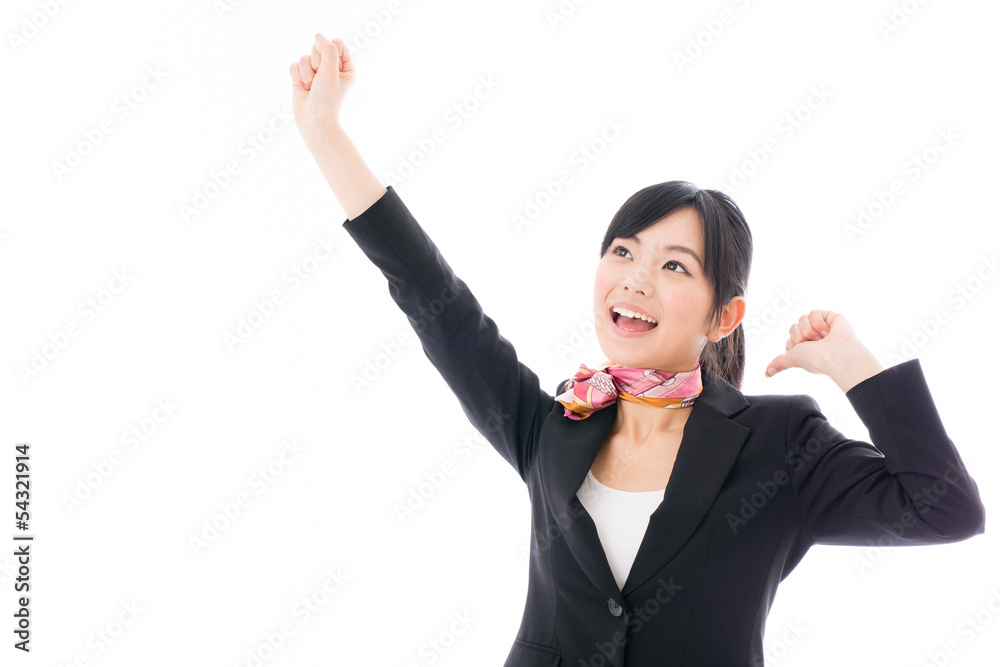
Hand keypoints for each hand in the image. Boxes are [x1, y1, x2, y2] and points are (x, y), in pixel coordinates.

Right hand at [289, 33, 353, 142]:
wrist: (314, 122)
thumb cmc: (327, 99)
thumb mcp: (331, 71)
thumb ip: (327, 49)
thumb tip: (318, 36)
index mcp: (346, 68)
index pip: (337, 43)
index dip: (330, 51)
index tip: (331, 68)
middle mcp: (331, 69)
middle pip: (319, 48)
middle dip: (316, 63)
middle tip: (320, 80)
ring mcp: (316, 74)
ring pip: (304, 57)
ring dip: (306, 73)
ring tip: (311, 87)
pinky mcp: (301, 79)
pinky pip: (294, 66)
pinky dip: (296, 77)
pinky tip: (302, 89)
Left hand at [765, 309, 883, 391]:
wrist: (838, 356)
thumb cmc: (818, 360)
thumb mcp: (793, 359)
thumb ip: (779, 363)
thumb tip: (767, 374)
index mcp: (805, 348)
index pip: (790, 337)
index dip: (793, 341)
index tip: (802, 349)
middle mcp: (813, 338)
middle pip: (794, 326)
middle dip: (800, 335)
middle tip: (814, 344)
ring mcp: (822, 327)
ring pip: (802, 318)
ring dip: (809, 330)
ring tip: (822, 338)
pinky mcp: (831, 318)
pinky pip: (813, 313)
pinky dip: (818, 322)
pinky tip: (828, 331)